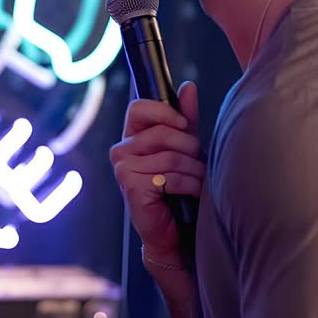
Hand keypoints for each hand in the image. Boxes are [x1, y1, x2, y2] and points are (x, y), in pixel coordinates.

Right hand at [109, 81, 203, 266]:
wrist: (175, 230)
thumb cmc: (179, 188)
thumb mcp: (185, 147)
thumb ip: (185, 118)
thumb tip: (187, 87)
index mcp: (132, 137)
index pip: (139, 107)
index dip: (164, 112)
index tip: (183, 125)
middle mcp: (121, 150)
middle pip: (163, 131)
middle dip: (189, 147)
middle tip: (194, 164)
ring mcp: (123, 168)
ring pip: (170, 155)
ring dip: (193, 170)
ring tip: (195, 182)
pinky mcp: (130, 186)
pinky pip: (168, 174)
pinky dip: (187, 184)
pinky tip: (188, 194)